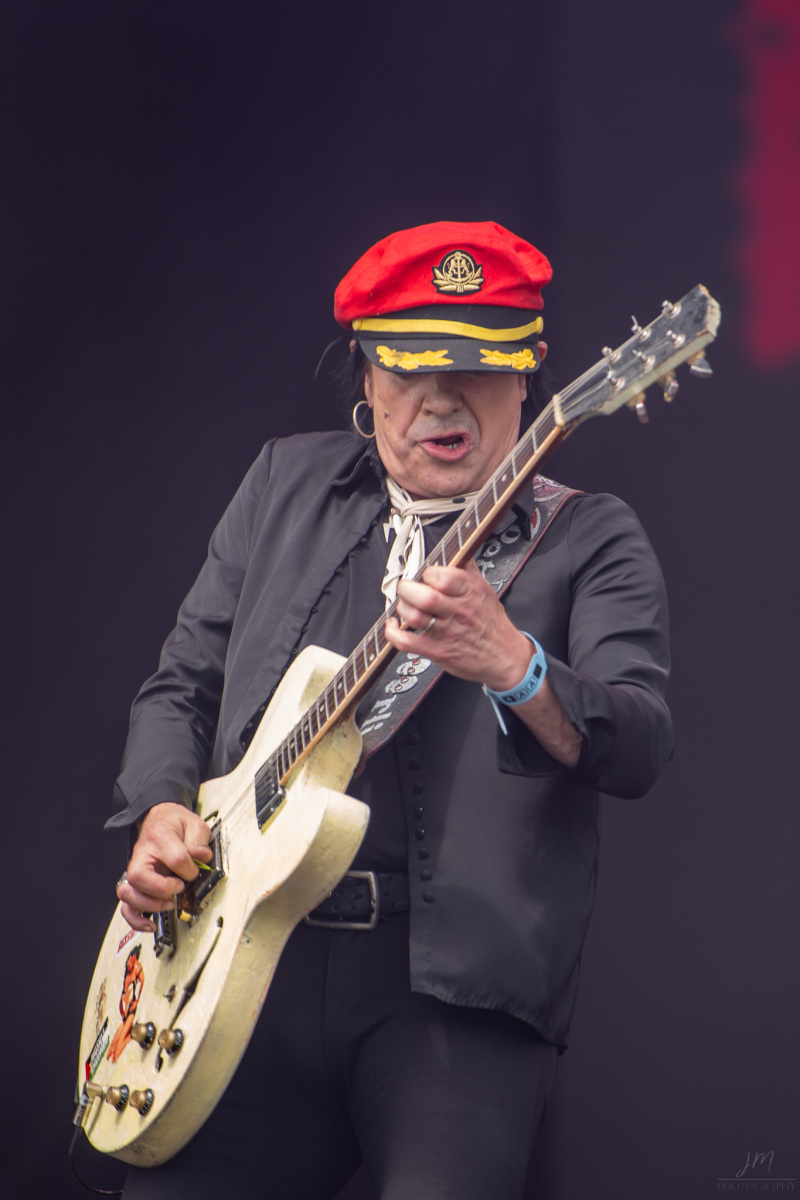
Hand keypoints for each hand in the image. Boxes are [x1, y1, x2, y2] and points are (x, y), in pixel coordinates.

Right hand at [117, 803, 212, 931]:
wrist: (160, 819)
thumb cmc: (175, 824)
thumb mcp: (194, 824)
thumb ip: (199, 841)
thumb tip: (202, 858)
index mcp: (159, 836)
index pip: (175, 858)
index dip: (190, 869)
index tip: (195, 870)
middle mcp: (142, 854)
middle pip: (139, 877)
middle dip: (163, 889)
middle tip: (179, 887)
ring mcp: (135, 870)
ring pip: (128, 893)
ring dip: (149, 904)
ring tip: (168, 903)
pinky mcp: (134, 883)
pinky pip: (127, 906)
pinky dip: (136, 919)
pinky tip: (150, 924)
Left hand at [385, 560, 532, 690]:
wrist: (504, 656)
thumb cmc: (491, 622)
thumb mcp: (484, 588)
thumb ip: (466, 568)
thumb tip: (453, 547)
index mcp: (471, 592)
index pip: (442, 577)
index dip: (428, 573)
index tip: (425, 575)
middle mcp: (459, 612)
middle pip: (424, 597)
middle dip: (407, 588)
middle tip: (407, 588)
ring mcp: (447, 633)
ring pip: (413, 616)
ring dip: (402, 607)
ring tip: (405, 604)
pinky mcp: (437, 651)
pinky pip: (406, 642)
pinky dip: (393, 633)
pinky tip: (395, 626)